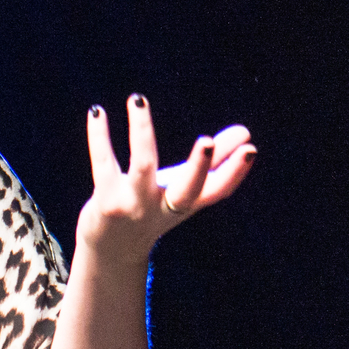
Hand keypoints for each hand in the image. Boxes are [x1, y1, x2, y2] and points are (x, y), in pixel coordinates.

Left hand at [78, 94, 255, 263]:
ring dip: (141, 133)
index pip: (217, 191)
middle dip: (198, 167)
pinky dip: (99, 137)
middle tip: (207, 141)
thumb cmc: (152, 209)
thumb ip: (214, 160)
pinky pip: (103, 164)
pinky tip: (97, 112)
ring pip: (141, 168)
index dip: (234, 172)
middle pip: (186, 191)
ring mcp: (134, 206)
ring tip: (138, 100)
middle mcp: (162, 209)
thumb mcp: (183, 187)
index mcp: (186, 205)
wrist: (110, 249)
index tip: (250, 150)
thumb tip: (246, 132)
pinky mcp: (106, 202)